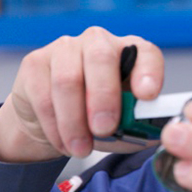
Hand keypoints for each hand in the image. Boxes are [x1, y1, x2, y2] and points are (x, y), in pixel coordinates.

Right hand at [0, 27, 163, 162]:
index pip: (146, 53)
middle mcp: (99, 42)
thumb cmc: (97, 118)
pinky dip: (55, 126)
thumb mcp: (122, 124)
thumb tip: (156, 135)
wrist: (52, 120)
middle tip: (104, 129)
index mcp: (130, 52)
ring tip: (81, 148)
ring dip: (74, 121)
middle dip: (104, 97)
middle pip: (101, 58)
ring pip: (68, 81)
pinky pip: (44, 96)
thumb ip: (137, 127)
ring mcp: (65, 48)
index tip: (147, 95)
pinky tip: (63, 143)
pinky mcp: (35, 62)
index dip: (149, 72)